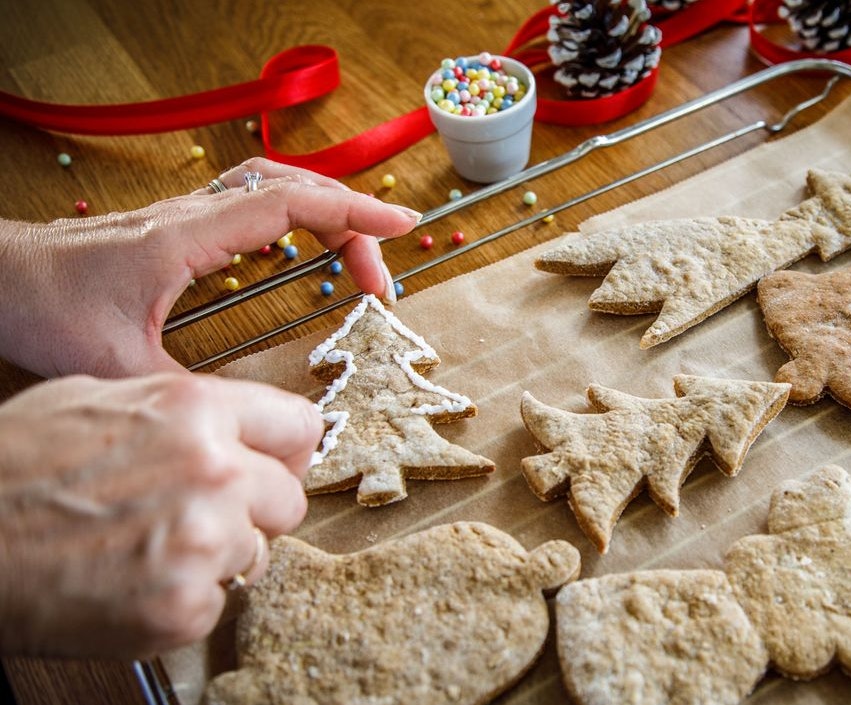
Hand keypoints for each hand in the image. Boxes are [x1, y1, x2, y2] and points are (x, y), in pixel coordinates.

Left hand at [0, 158, 419, 378]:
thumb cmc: (42, 310)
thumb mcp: (116, 367)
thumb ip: (185, 391)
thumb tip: (243, 423)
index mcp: (185, 238)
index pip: (287, 205)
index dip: (351, 215)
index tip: (400, 228)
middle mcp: (191, 215)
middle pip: (293, 187)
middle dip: (352, 222)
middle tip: (381, 277)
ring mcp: (185, 215)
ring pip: (274, 185)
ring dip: (326, 212)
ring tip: (358, 257)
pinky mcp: (178, 225)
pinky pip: (253, 200)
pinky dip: (295, 213)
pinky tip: (302, 248)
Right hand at [0, 373, 319, 657]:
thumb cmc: (11, 467)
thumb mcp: (101, 397)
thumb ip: (185, 410)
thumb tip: (238, 426)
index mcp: (197, 412)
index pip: (301, 426)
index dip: (287, 451)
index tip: (276, 466)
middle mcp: (214, 473)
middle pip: (289, 499)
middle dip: (253, 511)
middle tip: (197, 518)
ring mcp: (204, 544)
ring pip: (256, 555)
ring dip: (217, 558)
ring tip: (147, 550)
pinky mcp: (183, 608)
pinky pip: (217, 604)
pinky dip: (182, 602)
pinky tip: (132, 584)